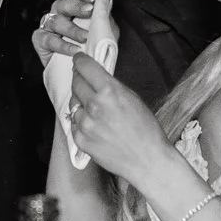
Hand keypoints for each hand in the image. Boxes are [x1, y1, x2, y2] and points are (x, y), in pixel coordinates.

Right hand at [32, 0, 101, 62]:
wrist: (81, 71)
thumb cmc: (91, 47)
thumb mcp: (104, 31)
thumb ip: (105, 16)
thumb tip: (108, 0)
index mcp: (77, 7)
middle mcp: (61, 12)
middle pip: (65, 3)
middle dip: (77, 6)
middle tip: (89, 11)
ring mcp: (49, 25)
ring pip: (56, 21)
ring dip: (73, 29)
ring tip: (86, 37)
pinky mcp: (40, 39)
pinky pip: (49, 39)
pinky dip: (63, 45)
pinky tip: (75, 50)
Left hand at [61, 54, 167, 181]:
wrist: (147, 160)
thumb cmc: (146, 130)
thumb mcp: (132, 98)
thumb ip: (111, 86)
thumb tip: (95, 75)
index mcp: (109, 91)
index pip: (84, 66)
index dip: (80, 61)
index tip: (78, 59)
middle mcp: (94, 105)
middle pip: (75, 82)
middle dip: (79, 79)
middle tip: (85, 81)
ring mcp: (86, 124)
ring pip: (73, 104)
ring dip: (81, 103)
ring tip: (97, 111)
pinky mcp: (81, 140)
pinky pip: (74, 124)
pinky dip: (81, 123)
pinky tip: (95, 127)